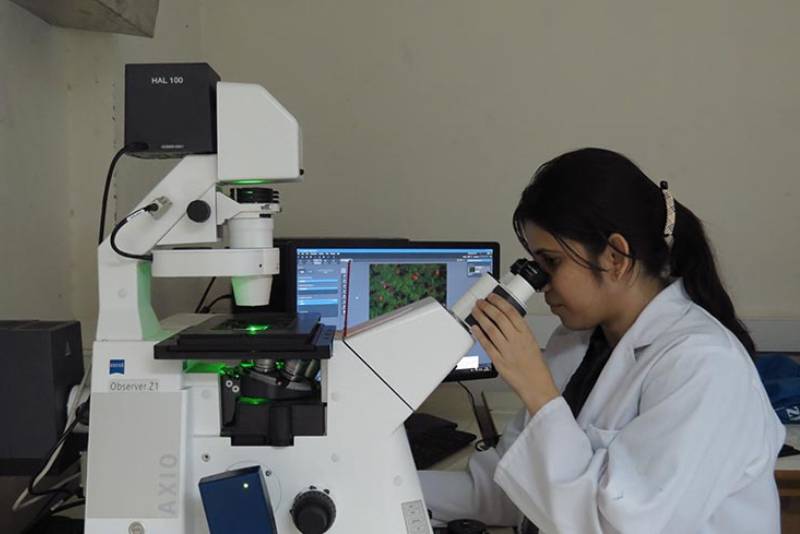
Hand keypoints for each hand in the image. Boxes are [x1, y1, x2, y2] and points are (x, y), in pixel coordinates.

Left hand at [470, 293, 559, 414]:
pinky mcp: (499, 361)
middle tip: (480, 302)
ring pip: (491, 329)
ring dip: (481, 318)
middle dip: (487, 307)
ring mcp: (507, 351)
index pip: (511, 312)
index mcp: (526, 334)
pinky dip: (479, 335)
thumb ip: (519, 331)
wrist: (537, 386)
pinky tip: (474, 328)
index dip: (499, 302)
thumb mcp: (532, 343)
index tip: (492, 297)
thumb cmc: (535, 367)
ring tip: (475, 311)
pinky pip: (486, 345)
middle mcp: (516, 341)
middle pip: (499, 318)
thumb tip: (505, 319)